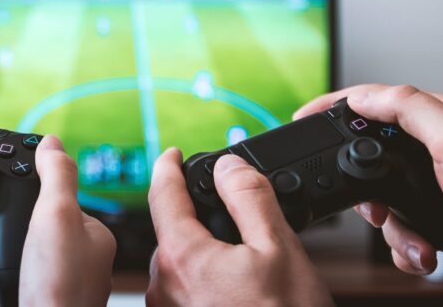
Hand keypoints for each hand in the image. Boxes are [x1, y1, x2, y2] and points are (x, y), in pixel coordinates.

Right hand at [0, 135, 115, 306]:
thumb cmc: (58, 287)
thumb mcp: (56, 215)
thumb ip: (56, 175)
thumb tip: (54, 142)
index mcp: (89, 234)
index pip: (52, 199)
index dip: (19, 196)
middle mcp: (77, 259)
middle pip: (27, 228)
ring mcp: (57, 284)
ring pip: (14, 256)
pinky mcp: (38, 303)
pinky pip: (9, 284)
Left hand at [146, 148, 332, 306]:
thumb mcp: (279, 250)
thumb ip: (250, 199)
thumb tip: (228, 167)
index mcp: (181, 257)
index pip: (163, 194)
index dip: (169, 166)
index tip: (172, 153)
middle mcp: (163, 286)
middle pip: (172, 230)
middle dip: (196, 216)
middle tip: (231, 215)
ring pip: (179, 262)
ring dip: (202, 250)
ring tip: (243, 261)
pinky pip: (183, 289)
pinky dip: (203, 277)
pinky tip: (234, 288)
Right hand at [294, 84, 442, 273]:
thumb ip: (408, 109)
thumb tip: (362, 97)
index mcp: (434, 119)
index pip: (371, 100)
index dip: (333, 106)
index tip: (302, 117)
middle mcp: (430, 148)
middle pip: (367, 154)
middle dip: (363, 188)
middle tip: (369, 205)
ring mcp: (432, 184)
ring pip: (381, 199)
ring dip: (391, 228)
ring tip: (411, 237)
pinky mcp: (435, 215)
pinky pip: (400, 228)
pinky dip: (405, 245)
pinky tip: (422, 249)